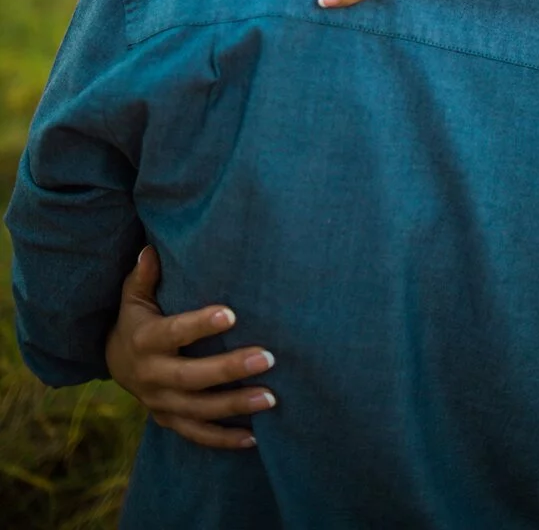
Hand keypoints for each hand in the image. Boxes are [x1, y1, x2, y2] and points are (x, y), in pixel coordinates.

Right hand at [105, 246, 277, 448]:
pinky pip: (197, 435)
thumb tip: (150, 248)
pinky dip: (225, 440)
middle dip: (230, 369)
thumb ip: (144, 275)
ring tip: (272, 397)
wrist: (115, 362)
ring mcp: (160, 402)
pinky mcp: (169, 420)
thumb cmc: (136, 318)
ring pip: (200, 410)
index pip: (174, 333)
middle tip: (268, 358)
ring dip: (236, 405)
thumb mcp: (133, 296)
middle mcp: (152, 375)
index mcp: (145, 340)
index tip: (232, 314)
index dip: (200, 325)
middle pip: (192, 377)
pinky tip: (256, 437)